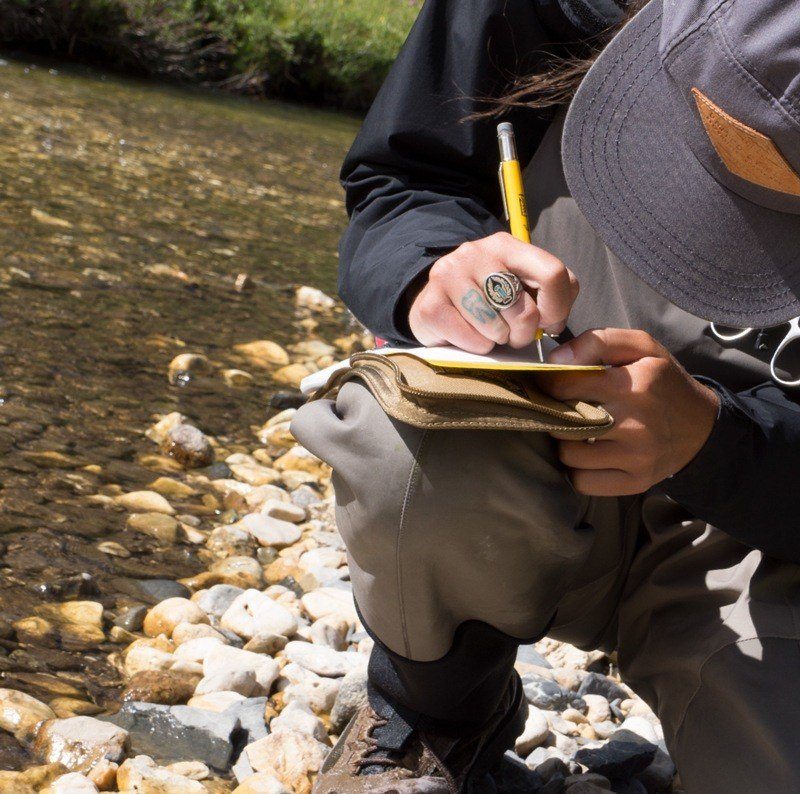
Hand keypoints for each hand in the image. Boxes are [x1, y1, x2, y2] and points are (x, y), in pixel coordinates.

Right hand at [408, 232, 578, 353]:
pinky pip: (471, 339)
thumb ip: (549, 294)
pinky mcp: (431, 304)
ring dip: (497, 339)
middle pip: (523, 309)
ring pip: (495, 326)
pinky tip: (469, 337)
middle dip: (524, 333)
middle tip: (513, 335)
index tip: (548, 323)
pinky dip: (477, 347)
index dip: (558, 308)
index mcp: (506, 246)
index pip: (553, 273)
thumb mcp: (520, 287)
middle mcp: (476, 253)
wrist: (435, 307)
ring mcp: (449, 276)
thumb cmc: (487, 302)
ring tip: (489, 333)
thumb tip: (554, 322)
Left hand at [538, 329, 719, 495]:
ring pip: (568, 455)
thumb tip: (555, 360)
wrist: (702, 428)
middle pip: (562, 423)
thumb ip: (597, 342)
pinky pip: (582, 482)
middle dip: (555, 413)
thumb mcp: (641, 348)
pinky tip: (588, 455)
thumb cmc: (663, 383)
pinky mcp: (634, 483)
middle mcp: (634, 425)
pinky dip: (578, 470)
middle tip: (564, 408)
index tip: (550, 384)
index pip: (566, 387)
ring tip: (578, 431)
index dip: (549, 384)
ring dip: (565, 442)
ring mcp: (634, 458)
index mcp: (632, 387)